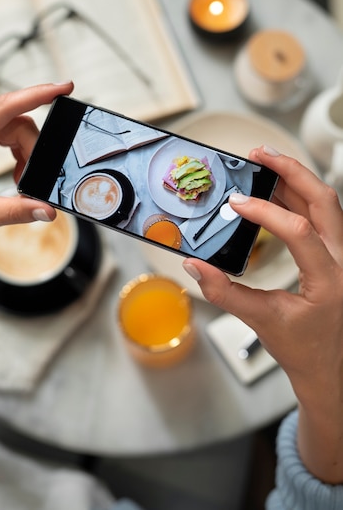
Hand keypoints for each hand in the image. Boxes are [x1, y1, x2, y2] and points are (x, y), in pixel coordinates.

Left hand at [0, 82, 72, 281]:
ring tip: (22, 179)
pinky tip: (18, 171)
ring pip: (16, 126)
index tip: (62, 88)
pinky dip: (21, 152)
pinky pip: (10, 132)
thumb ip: (19, 211)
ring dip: (27, 152)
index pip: (6, 107)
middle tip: (36, 175)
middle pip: (17, 121)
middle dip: (33, 148)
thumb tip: (48, 209)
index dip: (37, 95)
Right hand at [183, 145, 342, 482]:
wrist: (332, 368)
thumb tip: (195, 268)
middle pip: (324, 198)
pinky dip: (298, 196)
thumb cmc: (305, 349)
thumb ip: (224, 293)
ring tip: (264, 164)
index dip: (265, 211)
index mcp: (330, 278)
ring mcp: (342, 255)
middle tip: (259, 155)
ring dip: (295, 179)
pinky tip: (276, 191)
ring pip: (325, 203)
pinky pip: (321, 215)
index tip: (236, 203)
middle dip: (290, 170)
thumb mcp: (262, 321)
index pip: (299, 230)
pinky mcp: (335, 254)